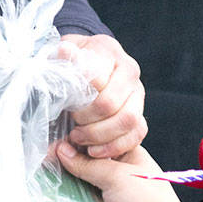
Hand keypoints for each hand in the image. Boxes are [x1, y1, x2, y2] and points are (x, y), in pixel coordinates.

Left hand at [55, 34, 146, 158]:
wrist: (89, 66)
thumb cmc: (72, 63)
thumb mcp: (62, 55)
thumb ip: (62, 57)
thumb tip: (65, 51)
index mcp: (108, 52)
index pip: (97, 79)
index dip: (79, 98)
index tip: (66, 105)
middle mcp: (129, 71)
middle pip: (110, 104)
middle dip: (86, 120)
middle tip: (71, 125)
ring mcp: (138, 93)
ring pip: (127, 120)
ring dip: (99, 135)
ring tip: (79, 137)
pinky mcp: (140, 113)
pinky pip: (137, 133)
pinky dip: (115, 146)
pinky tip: (94, 150)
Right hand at [56, 142, 180, 201]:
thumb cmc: (146, 201)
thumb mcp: (116, 175)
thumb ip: (86, 164)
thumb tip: (61, 150)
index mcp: (126, 153)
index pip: (97, 140)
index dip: (77, 141)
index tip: (57, 143)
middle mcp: (115, 169)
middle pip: (85, 159)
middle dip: (67, 158)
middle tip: (48, 158)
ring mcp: (106, 189)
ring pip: (79, 178)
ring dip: (64, 177)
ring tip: (46, 171)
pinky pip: (78, 197)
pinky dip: (66, 194)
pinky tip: (52, 188)